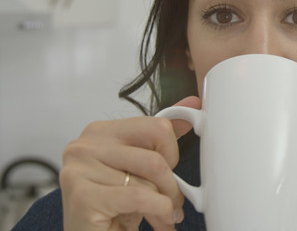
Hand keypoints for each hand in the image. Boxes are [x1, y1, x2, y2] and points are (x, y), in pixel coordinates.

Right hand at [60, 96, 199, 230]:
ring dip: (165, 203)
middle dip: (170, 185)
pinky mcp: (82, 195)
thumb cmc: (114, 208)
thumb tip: (192, 103)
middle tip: (171, 202)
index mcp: (100, 132)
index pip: (157, 127)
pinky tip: (157, 221)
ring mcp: (79, 169)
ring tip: (160, 215)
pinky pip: (139, 196)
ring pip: (149, 177)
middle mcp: (84, 145)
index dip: (171, 155)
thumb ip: (161, 136)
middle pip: (155, 155)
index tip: (168, 173)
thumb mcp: (140, 168)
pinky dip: (158, 211)